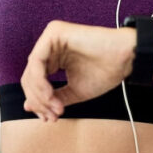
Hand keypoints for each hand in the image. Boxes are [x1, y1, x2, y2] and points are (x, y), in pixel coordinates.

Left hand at [20, 20, 135, 121]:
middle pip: (30, 78)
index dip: (38, 103)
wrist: (125, 59)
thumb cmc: (104, 72)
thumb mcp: (73, 91)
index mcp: (53, 56)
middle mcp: (49, 46)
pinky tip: (50, 95)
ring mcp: (50, 37)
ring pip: (31, 71)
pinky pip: (36, 61)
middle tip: (52, 117)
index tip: (49, 120)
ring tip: (56, 108)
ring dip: (40, 95)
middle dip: (39, 101)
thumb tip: (28, 107)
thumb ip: (52, 97)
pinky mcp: (54, 32)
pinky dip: (40, 82)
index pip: (35, 82)